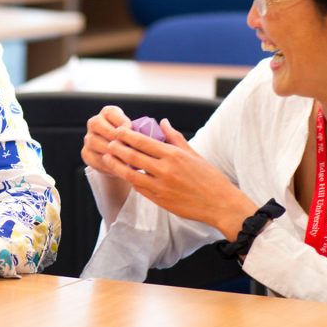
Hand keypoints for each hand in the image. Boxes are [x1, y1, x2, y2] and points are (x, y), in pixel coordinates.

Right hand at [81, 105, 131, 174]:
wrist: (120, 157)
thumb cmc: (130, 141)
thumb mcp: (135, 132)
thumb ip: (137, 131)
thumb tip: (146, 135)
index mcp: (108, 113)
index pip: (110, 112)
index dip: (121, 121)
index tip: (131, 130)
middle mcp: (95, 123)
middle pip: (97, 124)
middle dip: (113, 136)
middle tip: (126, 145)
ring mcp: (89, 138)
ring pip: (94, 142)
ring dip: (109, 150)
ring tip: (124, 158)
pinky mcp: (86, 153)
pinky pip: (94, 158)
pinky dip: (106, 163)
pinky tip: (118, 167)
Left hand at [100, 119, 255, 237]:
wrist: (219, 204)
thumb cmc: (210, 178)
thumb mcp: (194, 154)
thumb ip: (175, 138)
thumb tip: (162, 122)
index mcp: (174, 155)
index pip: (143, 141)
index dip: (126, 135)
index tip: (118, 130)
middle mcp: (165, 170)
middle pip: (132, 156)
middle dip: (117, 148)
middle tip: (108, 142)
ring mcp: (160, 187)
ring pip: (130, 174)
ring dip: (116, 165)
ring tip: (107, 158)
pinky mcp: (159, 200)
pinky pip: (139, 188)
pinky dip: (130, 179)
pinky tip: (124, 173)